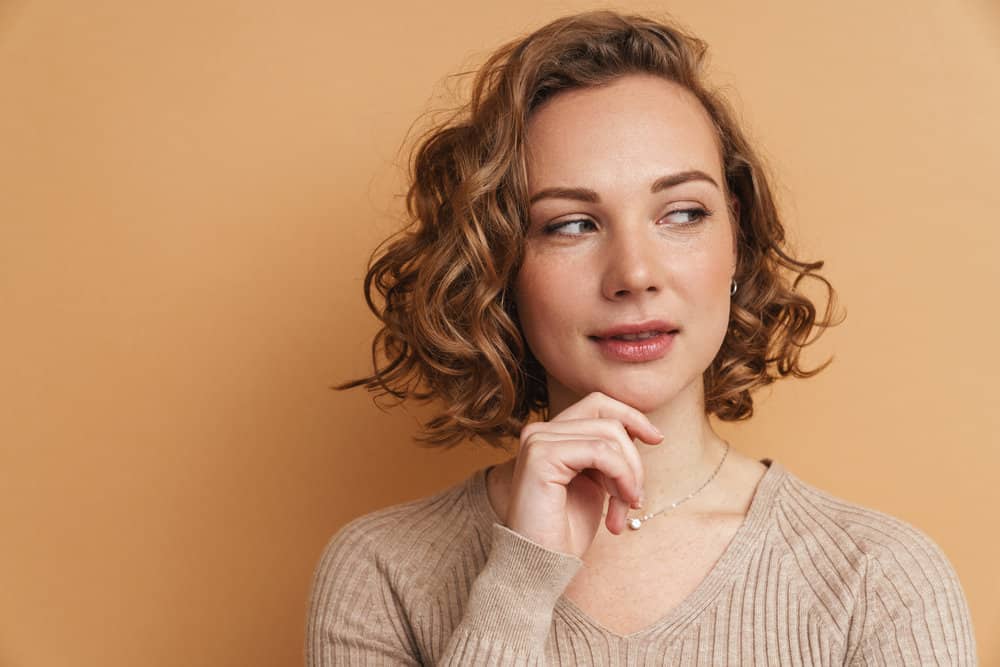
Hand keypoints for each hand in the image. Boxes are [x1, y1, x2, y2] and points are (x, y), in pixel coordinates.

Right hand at [504, 391, 663, 557]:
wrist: (541, 566)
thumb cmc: (566, 531)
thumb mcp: (595, 483)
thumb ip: (607, 455)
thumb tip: (639, 430)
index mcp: (551, 435)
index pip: (598, 404)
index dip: (631, 416)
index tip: (657, 439)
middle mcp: (539, 431)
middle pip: (608, 420)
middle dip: (633, 459)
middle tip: (636, 499)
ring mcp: (537, 440)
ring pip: (609, 435)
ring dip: (629, 475)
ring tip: (623, 510)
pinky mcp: (541, 455)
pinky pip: (600, 452)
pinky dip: (621, 477)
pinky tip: (619, 508)